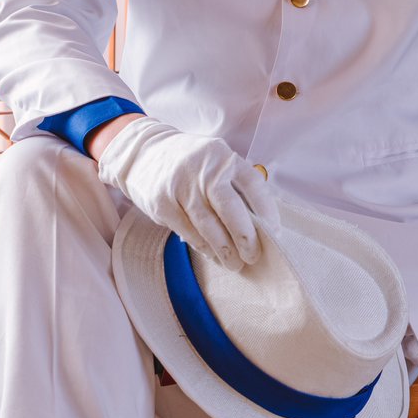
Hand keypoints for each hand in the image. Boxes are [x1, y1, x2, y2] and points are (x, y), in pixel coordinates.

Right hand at [96, 116, 280, 270]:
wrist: (142, 153)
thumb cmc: (189, 163)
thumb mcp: (213, 160)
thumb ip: (233, 183)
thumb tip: (257, 223)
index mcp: (223, 156)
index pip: (253, 185)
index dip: (267, 211)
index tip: (274, 233)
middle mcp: (204, 169)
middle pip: (230, 208)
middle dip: (244, 237)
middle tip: (253, 256)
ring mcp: (181, 185)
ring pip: (208, 225)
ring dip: (224, 249)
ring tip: (234, 264)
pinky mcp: (162, 203)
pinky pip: (188, 231)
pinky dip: (202, 246)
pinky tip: (212, 254)